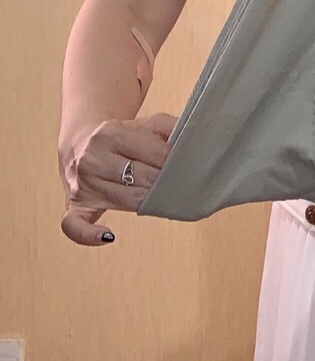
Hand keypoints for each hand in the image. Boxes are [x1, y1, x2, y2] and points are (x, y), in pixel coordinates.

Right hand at [60, 113, 177, 246]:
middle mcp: (93, 158)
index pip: (155, 154)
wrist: (81, 143)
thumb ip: (172, 128)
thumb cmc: (122, 137)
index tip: (189, 167)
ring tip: (167, 201)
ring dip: (150, 204)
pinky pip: (74, 225)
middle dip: (166, 183)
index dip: (176, 163)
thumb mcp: (147, 124)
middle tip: (184, 186)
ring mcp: (82, 183)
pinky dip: (88, 234)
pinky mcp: (75, 205)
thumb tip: (195, 140)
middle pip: (142, 179)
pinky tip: (108, 236)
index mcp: (111, 133)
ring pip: (125, 201)